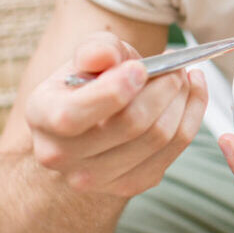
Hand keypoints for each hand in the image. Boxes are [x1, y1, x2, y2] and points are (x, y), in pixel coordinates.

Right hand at [24, 31, 207, 196]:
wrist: (94, 119)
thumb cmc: (91, 79)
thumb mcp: (89, 54)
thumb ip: (96, 48)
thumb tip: (104, 56)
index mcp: (42, 117)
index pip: (74, 115)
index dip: (114, 90)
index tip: (141, 68)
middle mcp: (61, 155)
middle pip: (130, 125)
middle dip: (163, 86)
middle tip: (176, 65)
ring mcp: (96, 177)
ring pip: (159, 137)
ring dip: (182, 98)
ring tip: (183, 75)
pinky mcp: (131, 184)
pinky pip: (175, 149)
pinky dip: (191, 114)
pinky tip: (190, 93)